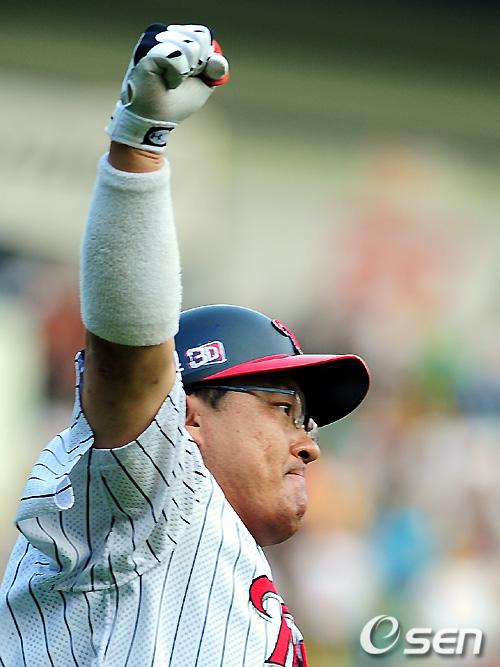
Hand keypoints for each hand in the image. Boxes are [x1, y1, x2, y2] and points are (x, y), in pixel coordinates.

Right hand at [106, 23, 228, 151]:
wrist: (156, 120)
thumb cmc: (176, 102)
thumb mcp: (203, 84)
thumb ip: (215, 70)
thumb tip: (220, 61)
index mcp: (176, 37)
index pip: (203, 34)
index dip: (204, 59)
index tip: (190, 74)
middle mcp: (164, 34)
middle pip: (199, 37)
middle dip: (197, 64)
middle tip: (179, 78)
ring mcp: (153, 40)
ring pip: (190, 46)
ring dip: (186, 71)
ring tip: (170, 81)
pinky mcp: (148, 51)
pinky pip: (177, 55)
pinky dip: (176, 75)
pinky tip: (166, 82)